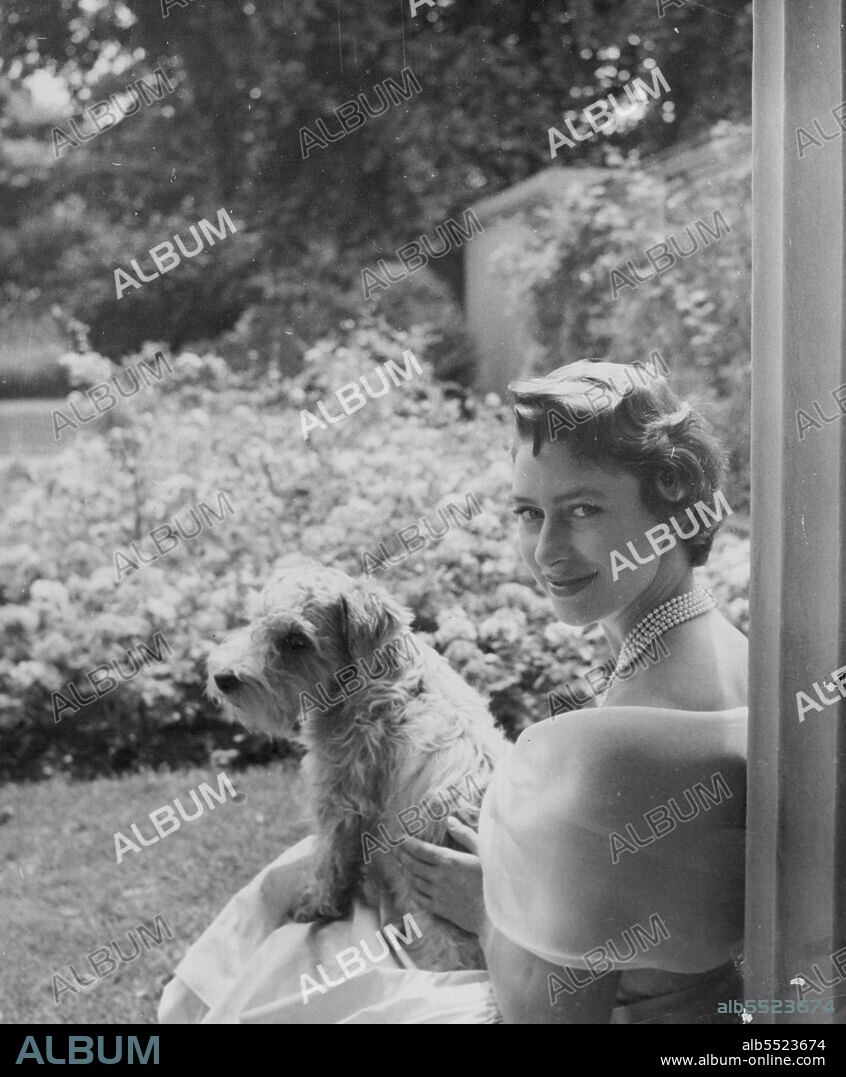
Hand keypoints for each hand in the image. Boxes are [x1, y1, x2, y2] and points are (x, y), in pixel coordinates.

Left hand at [396, 816, 484, 935]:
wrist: (497, 913)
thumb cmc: (495, 880)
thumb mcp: (484, 852)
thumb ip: (465, 835)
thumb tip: (449, 820)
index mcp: (450, 861)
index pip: (421, 850)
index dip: (407, 843)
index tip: (398, 838)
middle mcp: (440, 877)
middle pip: (413, 864)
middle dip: (401, 855)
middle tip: (393, 848)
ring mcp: (439, 894)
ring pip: (415, 881)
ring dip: (406, 871)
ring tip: (401, 864)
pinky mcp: (441, 909)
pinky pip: (420, 899)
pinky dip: (412, 890)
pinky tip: (411, 886)